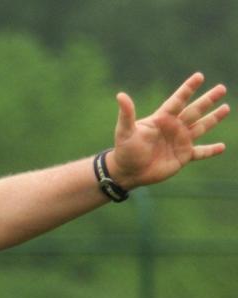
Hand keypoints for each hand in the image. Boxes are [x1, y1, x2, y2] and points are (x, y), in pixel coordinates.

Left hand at [110, 72, 228, 188]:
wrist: (127, 172)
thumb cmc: (124, 150)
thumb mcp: (125, 131)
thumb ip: (126, 114)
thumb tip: (120, 95)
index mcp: (161, 119)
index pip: (178, 101)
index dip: (188, 88)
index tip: (199, 76)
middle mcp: (173, 128)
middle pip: (194, 111)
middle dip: (208, 100)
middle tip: (221, 88)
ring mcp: (179, 142)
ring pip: (201, 127)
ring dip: (213, 119)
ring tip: (226, 108)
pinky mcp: (182, 156)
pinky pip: (200, 153)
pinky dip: (211, 150)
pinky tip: (222, 147)